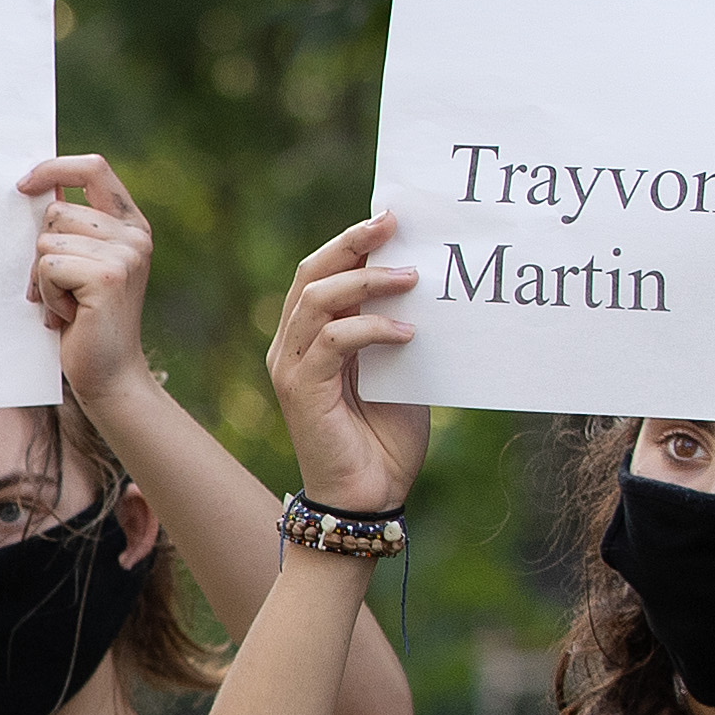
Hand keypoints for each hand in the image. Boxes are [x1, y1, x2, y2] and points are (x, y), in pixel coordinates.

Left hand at [22, 153, 154, 398]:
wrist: (110, 375)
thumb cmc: (86, 322)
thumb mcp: (83, 267)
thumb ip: (71, 230)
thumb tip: (33, 189)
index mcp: (130, 224)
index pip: (93, 168)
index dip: (55, 168)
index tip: (23, 185)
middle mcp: (134, 234)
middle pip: (56, 211)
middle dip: (40, 250)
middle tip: (55, 289)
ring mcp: (124, 254)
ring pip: (47, 240)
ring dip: (43, 278)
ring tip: (65, 305)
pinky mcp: (107, 277)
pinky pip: (48, 266)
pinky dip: (47, 294)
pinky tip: (67, 316)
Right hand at [265, 214, 430, 515]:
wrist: (370, 496)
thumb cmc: (385, 437)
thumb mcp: (397, 369)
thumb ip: (396, 328)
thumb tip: (423, 282)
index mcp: (309, 337)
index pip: (322, 273)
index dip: (352, 242)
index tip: (394, 219)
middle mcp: (291, 346)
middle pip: (311, 274)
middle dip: (352, 243)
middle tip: (394, 223)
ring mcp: (292, 367)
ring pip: (317, 300)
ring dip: (367, 282)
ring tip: (412, 278)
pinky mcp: (302, 391)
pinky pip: (333, 342)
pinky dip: (372, 329)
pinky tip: (408, 333)